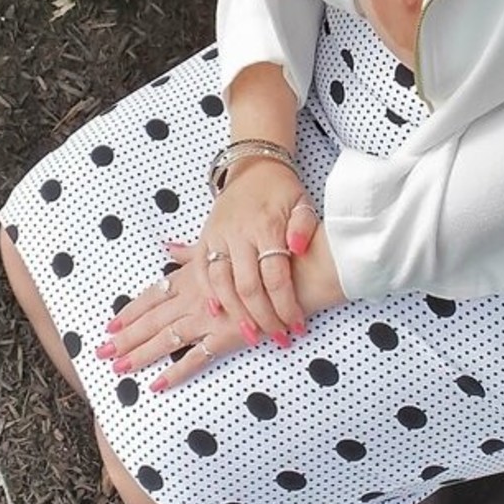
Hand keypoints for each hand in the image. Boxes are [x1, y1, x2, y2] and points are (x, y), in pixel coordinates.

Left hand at [93, 243, 253, 392]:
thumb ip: (192, 253)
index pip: (152, 296)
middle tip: (101, 353)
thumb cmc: (262, 256)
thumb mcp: (223, 247)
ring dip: (141, 354)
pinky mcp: (228, 335)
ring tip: (118, 368)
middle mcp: (195, 297)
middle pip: (152, 320)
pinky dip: (176, 371)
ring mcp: (210, 317)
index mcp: (193, 276)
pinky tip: (157, 384)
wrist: (298, 268)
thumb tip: (168, 247)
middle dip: (125, 337)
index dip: (130, 312)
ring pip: (166, 339)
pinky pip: (196, 358)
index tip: (109, 325)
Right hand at [198, 159, 318, 338]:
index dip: (286, 305)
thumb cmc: (282, 190)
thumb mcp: (303, 203)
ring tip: (251, 334)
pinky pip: (199, 269)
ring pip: (221, 283)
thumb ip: (303, 226)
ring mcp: (219, 235)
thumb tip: (297, 248)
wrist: (255, 166)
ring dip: (235, 312)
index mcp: (267, 225)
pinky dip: (206, 292)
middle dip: (263, 317)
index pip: (276, 275)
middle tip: (277, 337)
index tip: (296, 325)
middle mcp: (239, 233)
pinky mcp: (205, 237)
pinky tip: (215, 312)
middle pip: (248, 286)